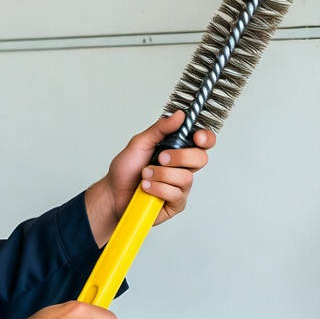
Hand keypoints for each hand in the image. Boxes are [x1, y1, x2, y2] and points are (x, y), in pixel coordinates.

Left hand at [84, 110, 214, 246]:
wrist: (114, 193)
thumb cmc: (126, 169)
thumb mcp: (140, 142)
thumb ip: (160, 128)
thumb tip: (179, 115)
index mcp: (177, 149)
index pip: (202, 141)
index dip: (205, 138)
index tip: (197, 138)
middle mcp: (182, 167)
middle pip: (201, 159)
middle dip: (180, 157)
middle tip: (161, 158)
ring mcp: (180, 186)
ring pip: (186, 178)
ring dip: (161, 175)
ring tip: (145, 175)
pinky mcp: (176, 203)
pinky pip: (176, 194)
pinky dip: (157, 188)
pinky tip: (146, 188)